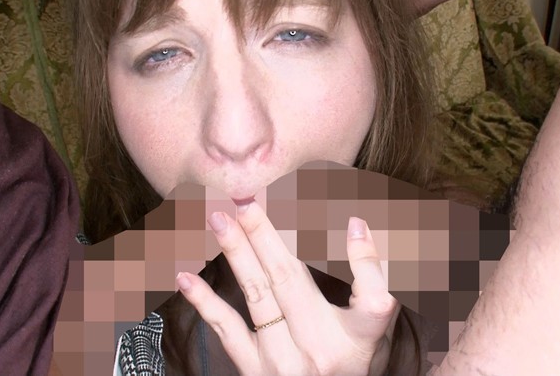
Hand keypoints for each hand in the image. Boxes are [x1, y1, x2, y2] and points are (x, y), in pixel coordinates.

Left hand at [175, 201, 399, 375]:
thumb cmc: (343, 363)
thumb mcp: (369, 336)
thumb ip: (370, 284)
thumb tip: (356, 224)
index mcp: (357, 342)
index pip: (373, 302)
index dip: (367, 262)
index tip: (355, 220)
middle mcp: (320, 351)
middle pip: (291, 281)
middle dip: (264, 236)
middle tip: (244, 201)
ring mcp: (284, 362)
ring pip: (257, 295)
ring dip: (235, 252)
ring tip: (218, 219)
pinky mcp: (255, 372)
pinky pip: (228, 330)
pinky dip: (205, 302)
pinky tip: (185, 277)